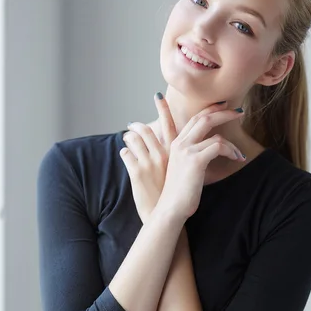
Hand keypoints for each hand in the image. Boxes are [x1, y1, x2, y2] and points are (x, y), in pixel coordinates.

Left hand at [119, 93, 176, 222]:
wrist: (170, 214)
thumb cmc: (180, 197)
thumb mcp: (186, 175)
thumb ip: (179, 161)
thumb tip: (174, 155)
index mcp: (177, 153)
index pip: (170, 125)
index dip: (163, 109)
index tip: (157, 95)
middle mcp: (163, 154)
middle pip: (148, 130)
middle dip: (138, 125)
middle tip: (132, 123)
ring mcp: (149, 163)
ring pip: (134, 139)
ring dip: (129, 137)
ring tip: (127, 139)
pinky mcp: (137, 172)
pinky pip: (126, 155)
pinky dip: (124, 152)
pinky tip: (125, 154)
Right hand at [157, 106, 244, 221]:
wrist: (170, 208)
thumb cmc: (180, 193)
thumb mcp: (184, 169)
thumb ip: (195, 156)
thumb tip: (212, 150)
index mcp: (176, 143)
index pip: (194, 118)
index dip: (210, 109)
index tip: (224, 106)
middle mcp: (180, 143)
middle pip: (204, 118)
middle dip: (224, 112)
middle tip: (239, 112)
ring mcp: (186, 151)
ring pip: (215, 133)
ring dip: (232, 143)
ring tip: (239, 154)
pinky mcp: (195, 160)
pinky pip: (219, 146)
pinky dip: (231, 151)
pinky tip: (237, 159)